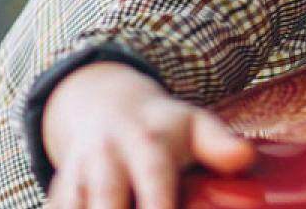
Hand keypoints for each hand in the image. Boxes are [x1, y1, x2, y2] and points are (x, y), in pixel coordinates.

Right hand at [43, 62, 255, 208]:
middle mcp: (106, 157)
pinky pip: (60, 207)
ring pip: (77, 205)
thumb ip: (219, 144)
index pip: (154, 180)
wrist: (107, 106)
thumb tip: (245, 156)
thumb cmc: (164, 127)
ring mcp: (78, 174)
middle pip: (107, 200)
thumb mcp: (196, 126)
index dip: (160, 207)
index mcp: (147, 142)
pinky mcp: (60, 190)